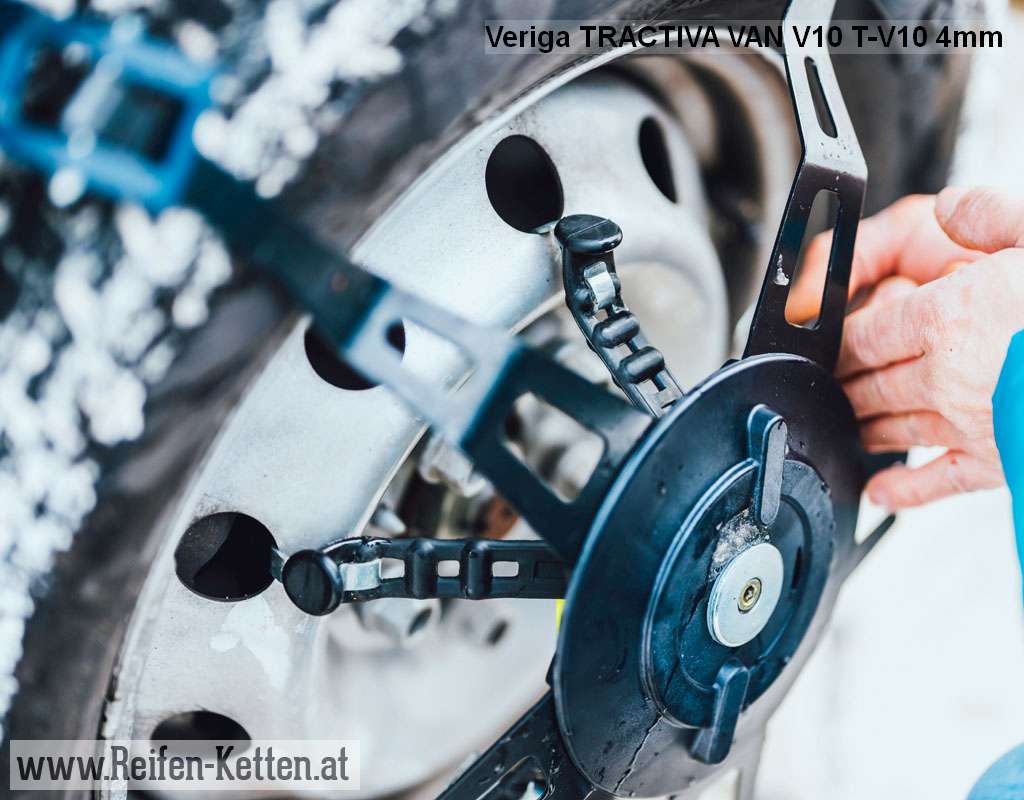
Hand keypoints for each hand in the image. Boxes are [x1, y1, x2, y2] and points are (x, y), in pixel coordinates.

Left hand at [789, 187, 1023, 508]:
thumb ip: (990, 215)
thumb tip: (949, 206)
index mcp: (949, 318)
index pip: (865, 336)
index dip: (841, 341)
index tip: (831, 342)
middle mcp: (949, 375)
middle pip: (870, 384)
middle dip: (846, 383)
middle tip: (833, 382)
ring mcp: (971, 423)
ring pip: (892, 428)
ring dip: (864, 425)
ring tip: (848, 422)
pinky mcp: (998, 462)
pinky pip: (939, 479)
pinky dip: (904, 490)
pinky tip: (880, 493)